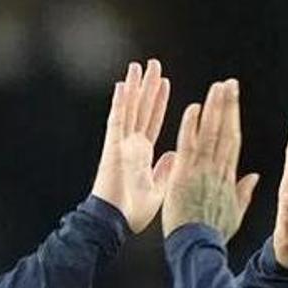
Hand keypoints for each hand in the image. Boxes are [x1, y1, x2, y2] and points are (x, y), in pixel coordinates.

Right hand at [91, 59, 173, 232]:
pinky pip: (117, 121)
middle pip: (141, 109)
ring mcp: (121, 144)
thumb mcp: (157, 190)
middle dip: (148, 87)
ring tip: (139, 66)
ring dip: (134, 88)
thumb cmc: (133, 212)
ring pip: (129, 109)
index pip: (154, 122)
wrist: (115, 222)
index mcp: (142, 154)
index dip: (160, 103)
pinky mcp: (112, 147)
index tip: (166, 84)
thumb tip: (174, 155)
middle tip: (154, 64)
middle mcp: (131, 144)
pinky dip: (120, 103)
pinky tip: (123, 85)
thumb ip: (165, 171)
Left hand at [161, 79, 258, 241]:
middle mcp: (217, 169)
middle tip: (229, 83)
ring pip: (209, 133)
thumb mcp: (234, 213)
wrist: (197, 246)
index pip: (233, 140)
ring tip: (217, 87)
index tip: (235, 101)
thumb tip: (254, 176)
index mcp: (228, 177)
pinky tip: (194, 108)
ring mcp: (201, 170)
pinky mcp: (184, 174)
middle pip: (225, 131)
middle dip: (228, 106)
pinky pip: (188, 145)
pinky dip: (191, 127)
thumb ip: (244, 192)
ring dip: (213, 108)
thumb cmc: (213, 233)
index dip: (234, 118)